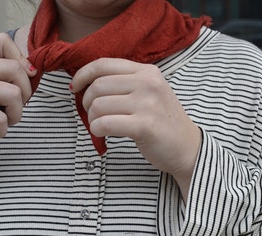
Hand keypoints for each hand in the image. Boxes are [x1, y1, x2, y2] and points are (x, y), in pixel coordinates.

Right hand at [0, 33, 36, 176]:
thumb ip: (9, 80)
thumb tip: (34, 71)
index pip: (3, 41)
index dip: (22, 60)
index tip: (22, 81)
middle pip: (16, 69)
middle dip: (25, 95)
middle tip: (12, 109)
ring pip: (13, 94)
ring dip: (15, 116)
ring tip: (1, 122)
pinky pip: (1, 118)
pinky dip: (1, 130)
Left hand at [71, 58, 200, 199]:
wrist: (187, 147)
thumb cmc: (162, 121)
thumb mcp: (149, 92)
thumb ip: (123, 83)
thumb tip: (85, 84)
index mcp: (146, 72)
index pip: (103, 64)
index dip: (82, 74)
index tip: (74, 87)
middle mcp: (148, 83)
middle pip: (97, 86)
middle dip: (86, 103)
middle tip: (92, 114)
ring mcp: (147, 104)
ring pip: (98, 106)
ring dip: (92, 119)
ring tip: (100, 126)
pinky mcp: (144, 126)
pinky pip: (104, 124)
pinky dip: (96, 130)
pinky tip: (103, 135)